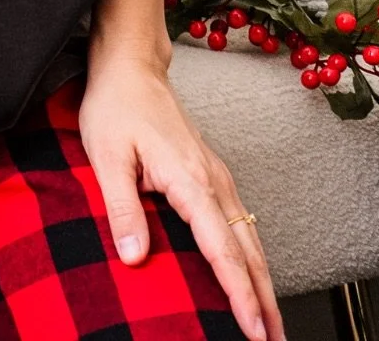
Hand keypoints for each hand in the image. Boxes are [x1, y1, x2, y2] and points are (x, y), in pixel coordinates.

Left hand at [79, 49, 284, 340]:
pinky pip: (239, 223)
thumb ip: (121, 207)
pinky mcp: (210, 173)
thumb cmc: (116, 104)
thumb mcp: (106, 155)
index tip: (253, 330)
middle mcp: (212, 181)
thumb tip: (134, 257)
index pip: (222, 250)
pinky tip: (247, 274)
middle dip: (265, 300)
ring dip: (262, 282)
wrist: (130, 65)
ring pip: (249, 239)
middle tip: (272, 340)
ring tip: (268, 321)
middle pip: (248, 251)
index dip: (239, 295)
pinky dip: (249, 256)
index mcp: (190, 180)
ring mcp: (215, 176)